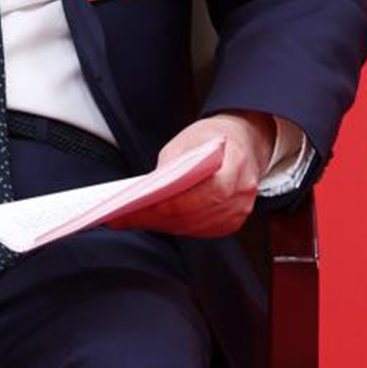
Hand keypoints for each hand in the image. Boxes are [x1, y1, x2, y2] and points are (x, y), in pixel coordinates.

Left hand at [106, 111, 275, 237]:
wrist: (244, 142)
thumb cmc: (215, 137)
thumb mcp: (191, 137)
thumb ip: (173, 162)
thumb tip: (151, 188)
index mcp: (237, 166)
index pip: (204, 194)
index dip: (170, 204)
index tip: (139, 206)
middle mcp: (241, 195)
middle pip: (194, 215)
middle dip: (155, 217)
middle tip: (122, 216)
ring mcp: (239, 212)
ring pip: (194, 227)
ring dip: (161, 225)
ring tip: (131, 219)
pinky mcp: (231, 223)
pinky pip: (199, 230)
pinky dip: (175, 226)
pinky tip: (153, 221)